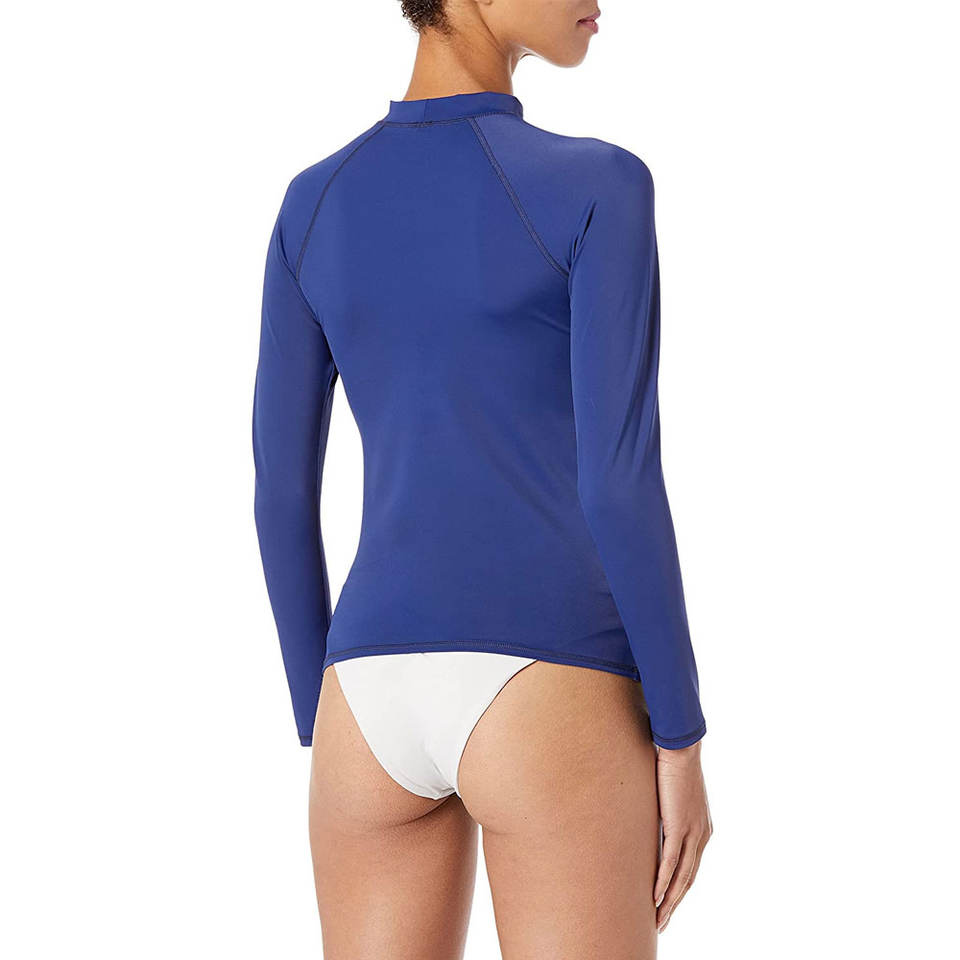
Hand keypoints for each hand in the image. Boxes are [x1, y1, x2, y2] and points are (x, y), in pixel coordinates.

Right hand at [653, 739, 711, 932]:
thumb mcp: (672, 796)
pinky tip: (655, 897)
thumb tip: (652, 820)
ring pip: (682, 877)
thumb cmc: (674, 766)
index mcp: (703, 830)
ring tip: (658, 919)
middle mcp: (702, 835)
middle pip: (689, 879)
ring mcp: (693, 833)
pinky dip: (663, 883)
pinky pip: (671, 862)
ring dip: (669, 901)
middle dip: (675, 904)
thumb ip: (667, 813)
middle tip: (661, 923)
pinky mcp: (680, 827)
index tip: (667, 904)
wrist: (681, 749)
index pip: (691, 868)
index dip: (680, 889)